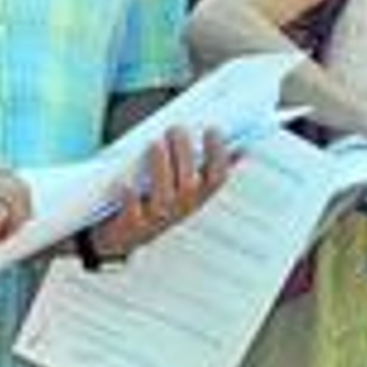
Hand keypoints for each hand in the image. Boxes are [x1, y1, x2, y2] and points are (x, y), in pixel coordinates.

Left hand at [93, 126, 230, 258]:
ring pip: (164, 196)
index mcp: (197, 197)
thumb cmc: (158, 203)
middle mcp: (181, 209)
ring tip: (155, 144)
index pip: (216, 179)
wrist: (124, 237)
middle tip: (175, 129)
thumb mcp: (187, 189)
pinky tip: (124, 182)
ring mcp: (158, 219)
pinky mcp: (133, 226)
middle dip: (184, 154)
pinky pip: (132, 213)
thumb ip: (210, 168)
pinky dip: (129, 198)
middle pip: (189, 184)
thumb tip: (242, 149)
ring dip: (160, 168)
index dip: (218, 155)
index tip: (212, 130)